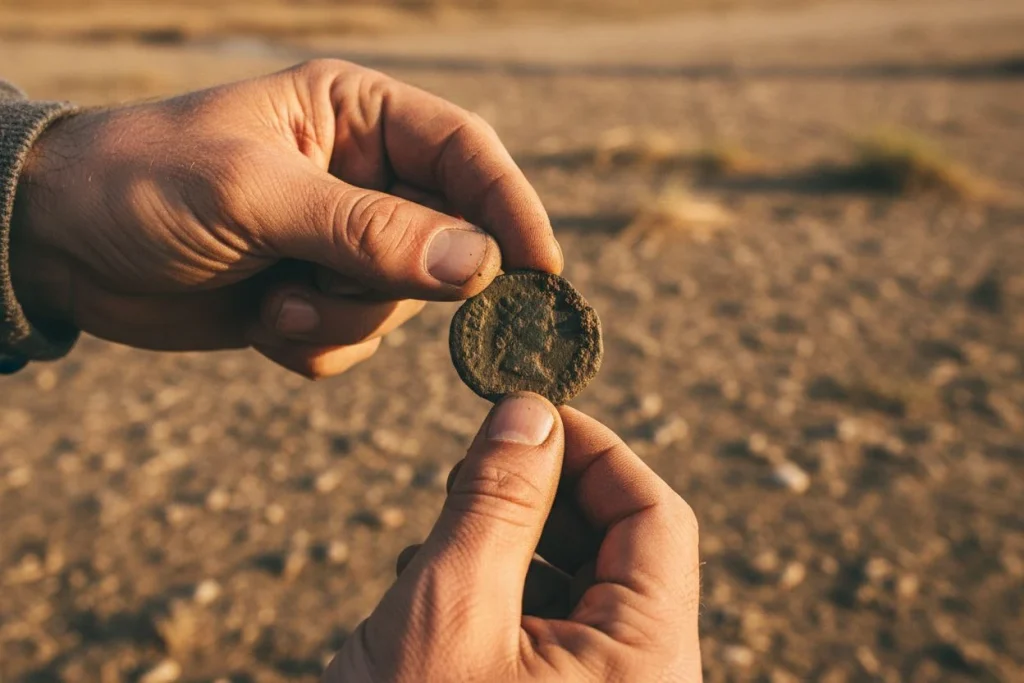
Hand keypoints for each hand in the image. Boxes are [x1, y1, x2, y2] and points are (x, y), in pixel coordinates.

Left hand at [10, 60, 560, 376]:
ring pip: (403, 304)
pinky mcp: (316, 296)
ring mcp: (342, 241)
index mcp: (358, 115)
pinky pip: (358, 342)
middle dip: (395, 284)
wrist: (58, 245)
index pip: (467, 153)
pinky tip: (261, 323)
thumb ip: (370, 230)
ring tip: (271, 304)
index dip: (511, 207)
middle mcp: (364, 175)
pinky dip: (317, 348)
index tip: (541, 271)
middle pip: (447, 240)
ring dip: (342, 321)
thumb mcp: (256, 195)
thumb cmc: (145, 183)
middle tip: (331, 292)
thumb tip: (483, 266)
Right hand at [327, 393, 701, 681]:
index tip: (525, 413)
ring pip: (566, 589)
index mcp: (646, 662)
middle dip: (537, 503)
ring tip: (433, 558)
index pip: (655, 517)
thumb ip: (497, 502)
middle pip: (613, 549)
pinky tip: (425, 609)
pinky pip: (535, 634)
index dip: (594, 451)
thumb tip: (529, 409)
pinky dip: (485, 600)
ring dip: (502, 550)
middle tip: (466, 481)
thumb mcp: (450, 607)